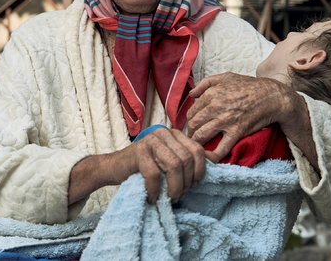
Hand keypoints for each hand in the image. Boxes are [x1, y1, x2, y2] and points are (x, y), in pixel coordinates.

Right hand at [68, 128, 205, 205]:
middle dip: (186, 182)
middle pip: (186, 159)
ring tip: (169, 198)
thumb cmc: (145, 167)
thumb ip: (189, 157)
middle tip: (178, 195)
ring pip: (174, 166)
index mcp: (174, 133)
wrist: (114, 168)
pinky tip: (153, 197)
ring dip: (174, 188)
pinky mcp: (138, 152)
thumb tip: (216, 160)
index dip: (199, 170)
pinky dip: (155, 190)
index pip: (197, 149)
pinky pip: (154, 174)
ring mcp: (150, 140)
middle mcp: (163, 133)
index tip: (193, 185)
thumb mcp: (170, 160)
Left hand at [187, 72, 302, 162]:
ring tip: (197, 146)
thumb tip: (192, 94)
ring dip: (196, 143)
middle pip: (193, 124)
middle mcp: (215, 107)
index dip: (190, 120)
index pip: (191, 112)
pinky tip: (206, 158)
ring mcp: (225, 121)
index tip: (192, 125)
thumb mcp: (225, 77)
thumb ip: (205, 83)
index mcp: (211, 94)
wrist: (271, 95)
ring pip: (201, 136)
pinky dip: (211, 156)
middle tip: (193, 137)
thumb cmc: (248, 85)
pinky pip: (220, 148)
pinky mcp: (236, 132)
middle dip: (191, 132)